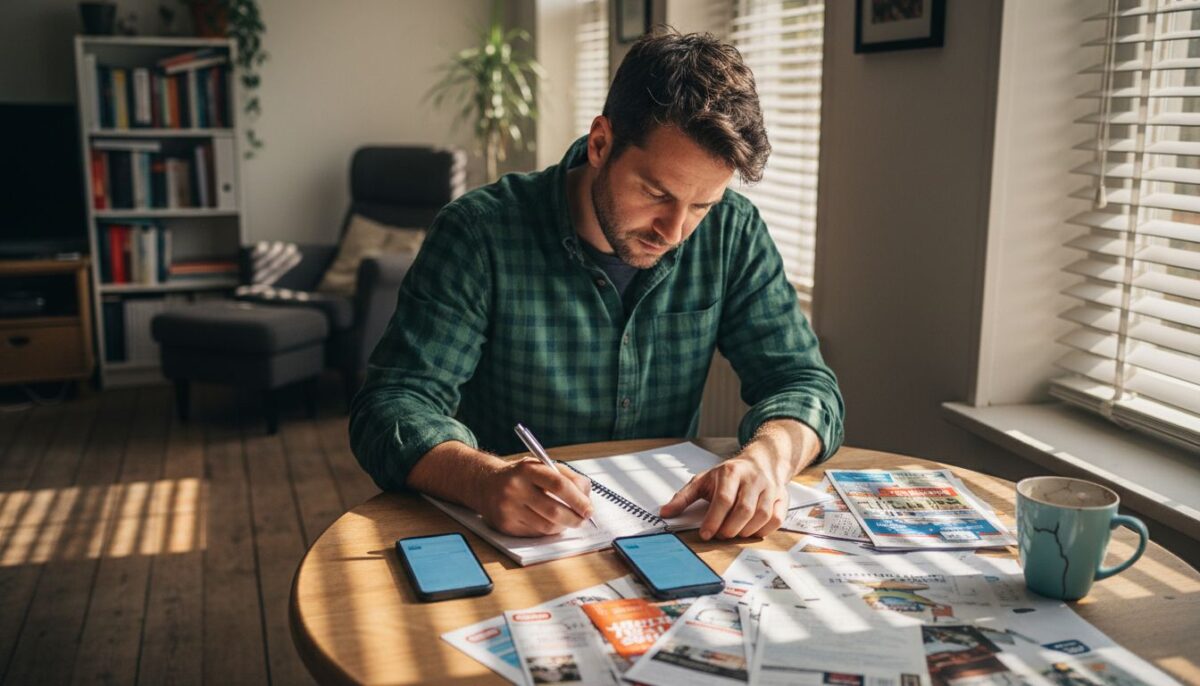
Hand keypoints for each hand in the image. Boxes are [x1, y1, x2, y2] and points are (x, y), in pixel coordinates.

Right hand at [475, 457, 593, 536]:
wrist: (485, 484)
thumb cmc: (522, 475)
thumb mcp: (542, 466)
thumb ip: (567, 477)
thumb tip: (586, 496)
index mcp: (527, 469)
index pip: (558, 485)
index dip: (578, 499)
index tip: (589, 508)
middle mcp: (515, 488)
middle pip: (554, 510)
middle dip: (574, 518)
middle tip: (583, 519)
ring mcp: (508, 508)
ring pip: (546, 526)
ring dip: (563, 526)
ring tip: (568, 520)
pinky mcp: (505, 525)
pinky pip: (535, 533)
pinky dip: (548, 531)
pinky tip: (549, 523)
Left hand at [659, 453, 789, 540]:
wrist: (760, 461)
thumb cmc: (728, 475)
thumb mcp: (703, 480)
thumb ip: (684, 497)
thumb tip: (664, 513)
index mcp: (731, 472)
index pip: (723, 499)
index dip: (714, 520)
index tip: (705, 534)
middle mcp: (753, 478)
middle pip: (744, 509)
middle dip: (730, 528)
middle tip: (720, 536)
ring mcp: (770, 487)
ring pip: (762, 514)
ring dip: (746, 530)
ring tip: (734, 534)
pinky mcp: (782, 497)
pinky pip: (777, 518)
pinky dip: (764, 530)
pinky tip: (751, 532)